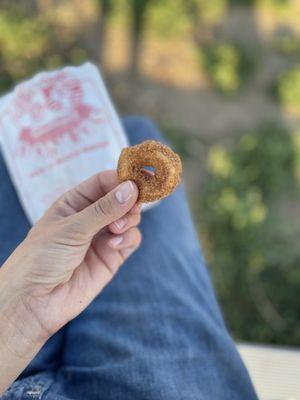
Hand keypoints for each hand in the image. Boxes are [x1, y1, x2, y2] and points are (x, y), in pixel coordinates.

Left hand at [0, 170, 140, 342]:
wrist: (35, 301)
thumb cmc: (42, 257)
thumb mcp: (71, 228)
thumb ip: (103, 209)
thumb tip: (131, 188)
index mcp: (75, 202)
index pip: (104, 181)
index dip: (122, 179)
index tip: (138, 182)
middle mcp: (91, 217)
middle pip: (122, 198)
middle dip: (128, 202)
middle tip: (126, 211)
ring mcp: (102, 237)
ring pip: (129, 218)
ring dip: (129, 220)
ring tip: (115, 230)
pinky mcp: (112, 256)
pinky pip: (131, 239)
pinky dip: (128, 238)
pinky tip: (113, 245)